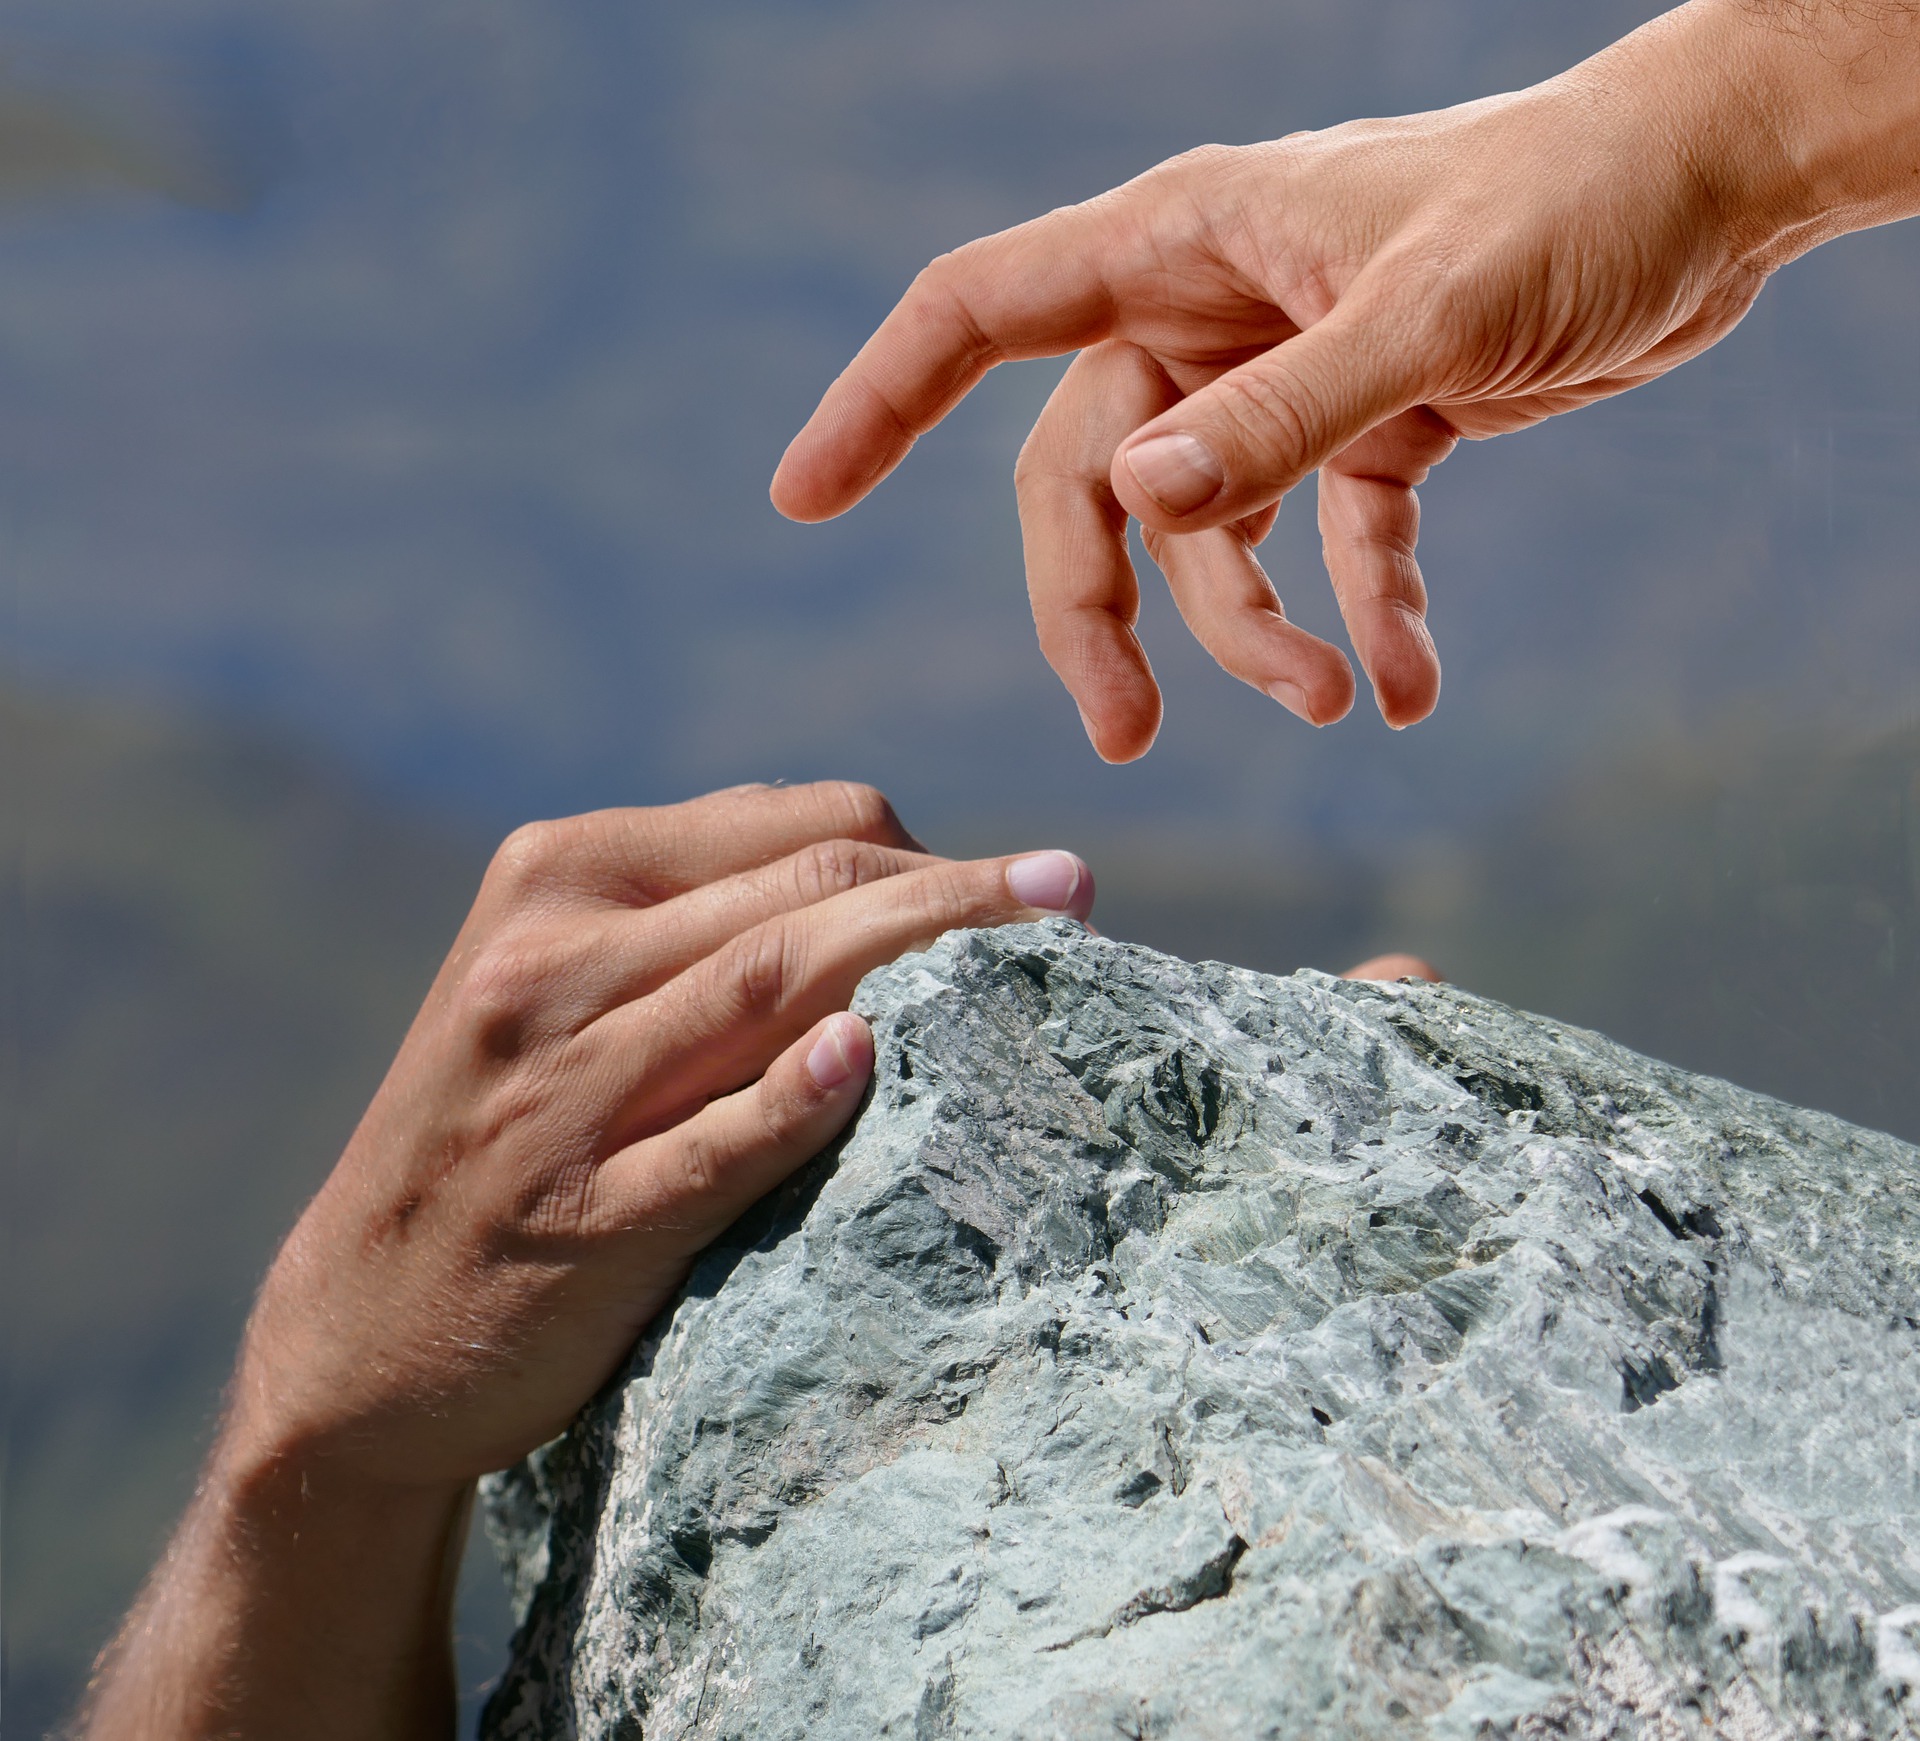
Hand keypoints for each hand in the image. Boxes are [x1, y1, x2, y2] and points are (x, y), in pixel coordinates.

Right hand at [80, 782, 1094, 1738]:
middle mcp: (551, 961)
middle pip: (802, 891)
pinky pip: (704, 1144)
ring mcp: (556, 1090)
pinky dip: (787, 1100)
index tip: (1016, 891)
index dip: (923, 849)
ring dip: (922, 955)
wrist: (360, 1327)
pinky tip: (864, 1060)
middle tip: (1076, 893)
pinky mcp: (575, 1216)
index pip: (791, 824)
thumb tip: (905, 881)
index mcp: (558, 875)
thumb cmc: (507, 1136)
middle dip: (959, 888)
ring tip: (1051, 944)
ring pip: (768, 988)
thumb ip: (703, 924)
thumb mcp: (565, 988)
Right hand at [773, 0, 1919, 759]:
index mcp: (1184, 242)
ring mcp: (1283, 372)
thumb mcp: (1428, 315)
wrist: (1714, 189)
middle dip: (1104, 610)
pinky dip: (1360, 614)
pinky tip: (1411, 691)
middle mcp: (1210, 309)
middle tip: (1125, 737)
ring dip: (1252, 633)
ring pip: (1207, 531)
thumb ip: (1278, 414)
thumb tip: (1133, 503)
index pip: (980, 311)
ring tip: (1331, 704)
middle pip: (1088, 479)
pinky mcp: (1370, 423)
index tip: (803, 497)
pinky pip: (1331, 542)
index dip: (878, 401)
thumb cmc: (1574, 202)